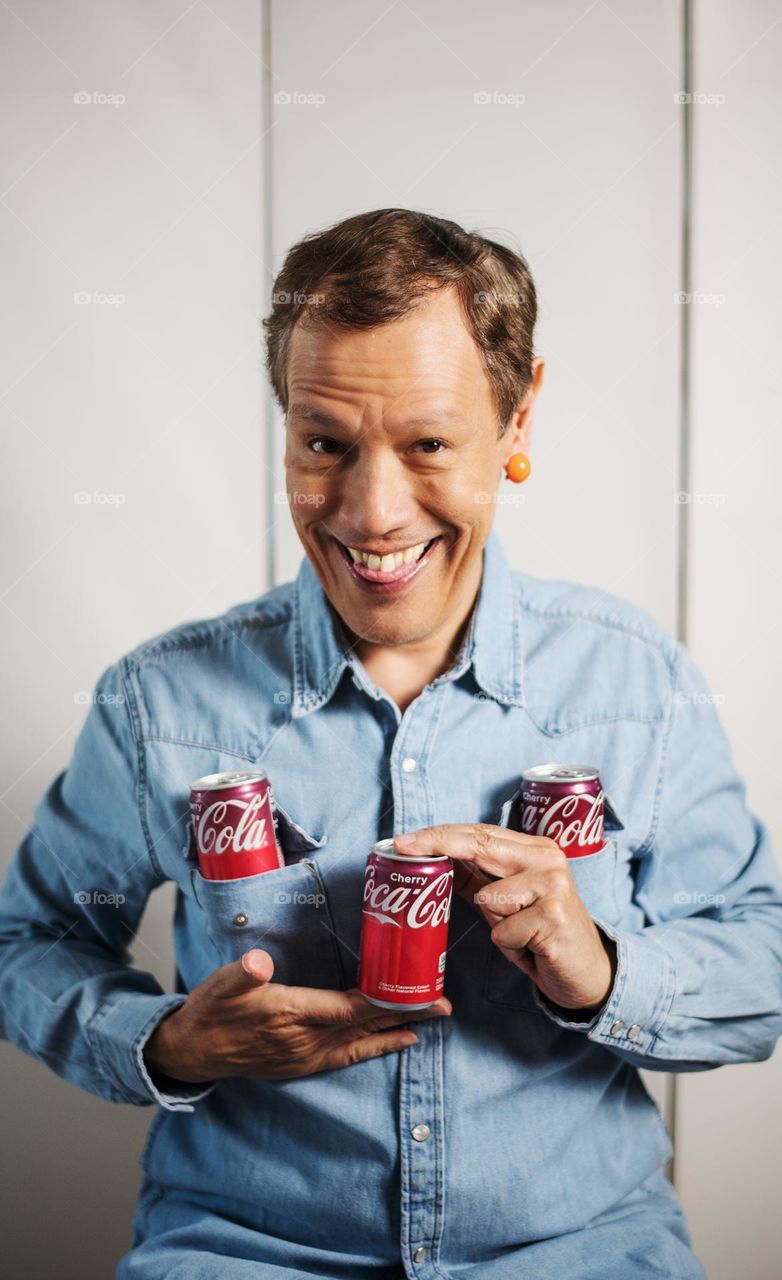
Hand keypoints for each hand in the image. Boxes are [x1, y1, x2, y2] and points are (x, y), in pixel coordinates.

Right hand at [143, 949, 451, 1084]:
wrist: (193, 1052)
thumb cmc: (211, 1012)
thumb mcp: (219, 986)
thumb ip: (241, 975)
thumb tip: (257, 964)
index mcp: (292, 1015)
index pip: (349, 1007)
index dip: (384, 1000)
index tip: (414, 992)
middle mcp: (306, 1041)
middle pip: (365, 1025)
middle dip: (405, 1014)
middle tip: (444, 1005)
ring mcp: (307, 1056)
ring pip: (362, 1041)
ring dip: (397, 1030)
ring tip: (431, 1021)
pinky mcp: (304, 1064)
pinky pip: (349, 1056)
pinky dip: (376, 1047)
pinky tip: (398, 1041)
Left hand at [394, 826, 616, 1012]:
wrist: (588, 973)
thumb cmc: (541, 934)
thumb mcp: (505, 903)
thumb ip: (475, 879)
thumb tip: (431, 859)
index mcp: (534, 849)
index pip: (479, 833)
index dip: (439, 834)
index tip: (403, 840)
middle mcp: (546, 858)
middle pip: (480, 844)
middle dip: (438, 845)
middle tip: (403, 848)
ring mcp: (553, 885)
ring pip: (488, 897)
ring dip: (495, 924)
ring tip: (520, 933)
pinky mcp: (554, 917)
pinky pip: (503, 931)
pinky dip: (510, 945)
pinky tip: (533, 947)